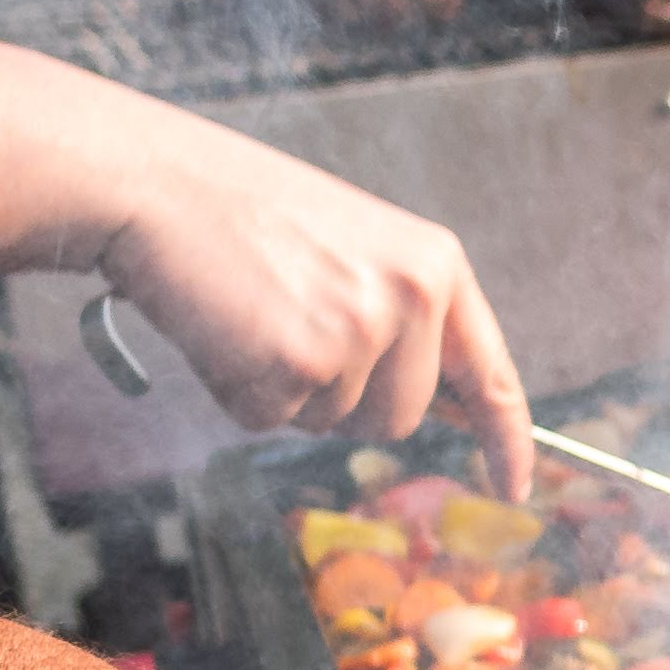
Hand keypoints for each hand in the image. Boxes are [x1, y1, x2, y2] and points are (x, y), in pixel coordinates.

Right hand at [96, 115, 533, 495]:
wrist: (155, 183)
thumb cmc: (244, 215)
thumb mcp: (355, 248)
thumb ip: (400, 316)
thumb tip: (428, 404)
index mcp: (436, 266)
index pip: (489, 373)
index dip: (504, 438)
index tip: (514, 486)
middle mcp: (413, 299)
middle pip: (399, 418)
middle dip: (344, 398)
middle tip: (288, 326)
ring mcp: (359, 333)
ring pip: (334, 424)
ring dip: (287, 392)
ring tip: (253, 315)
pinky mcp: (299, 365)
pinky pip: (271, 421)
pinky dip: (237, 391)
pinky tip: (222, 328)